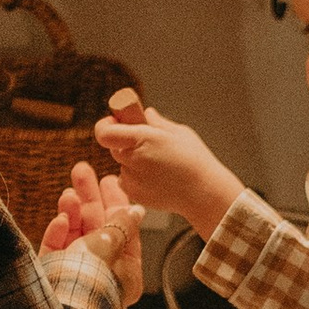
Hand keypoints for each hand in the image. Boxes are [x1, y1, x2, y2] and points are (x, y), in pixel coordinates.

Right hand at [41, 159, 143, 296]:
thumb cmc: (88, 282)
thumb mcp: (109, 245)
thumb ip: (121, 226)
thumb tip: (136, 210)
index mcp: (125, 271)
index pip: (123, 229)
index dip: (116, 201)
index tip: (108, 179)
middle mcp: (102, 272)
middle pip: (97, 227)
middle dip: (89, 199)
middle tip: (81, 171)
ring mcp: (76, 272)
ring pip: (75, 234)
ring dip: (72, 211)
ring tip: (68, 194)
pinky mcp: (53, 274)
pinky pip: (57, 248)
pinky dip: (58, 232)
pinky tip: (60, 220)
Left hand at [91, 92, 243, 237]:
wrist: (204, 193)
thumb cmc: (195, 160)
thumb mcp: (179, 133)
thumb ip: (157, 123)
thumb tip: (145, 114)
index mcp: (142, 139)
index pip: (105, 132)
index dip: (106, 126)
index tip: (117, 123)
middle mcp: (133, 160)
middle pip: (115, 147)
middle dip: (127, 143)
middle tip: (148, 143)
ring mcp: (132, 180)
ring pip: (123, 164)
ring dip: (134, 161)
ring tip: (160, 165)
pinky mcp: (134, 195)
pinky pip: (128, 181)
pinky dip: (138, 177)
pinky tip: (158, 178)